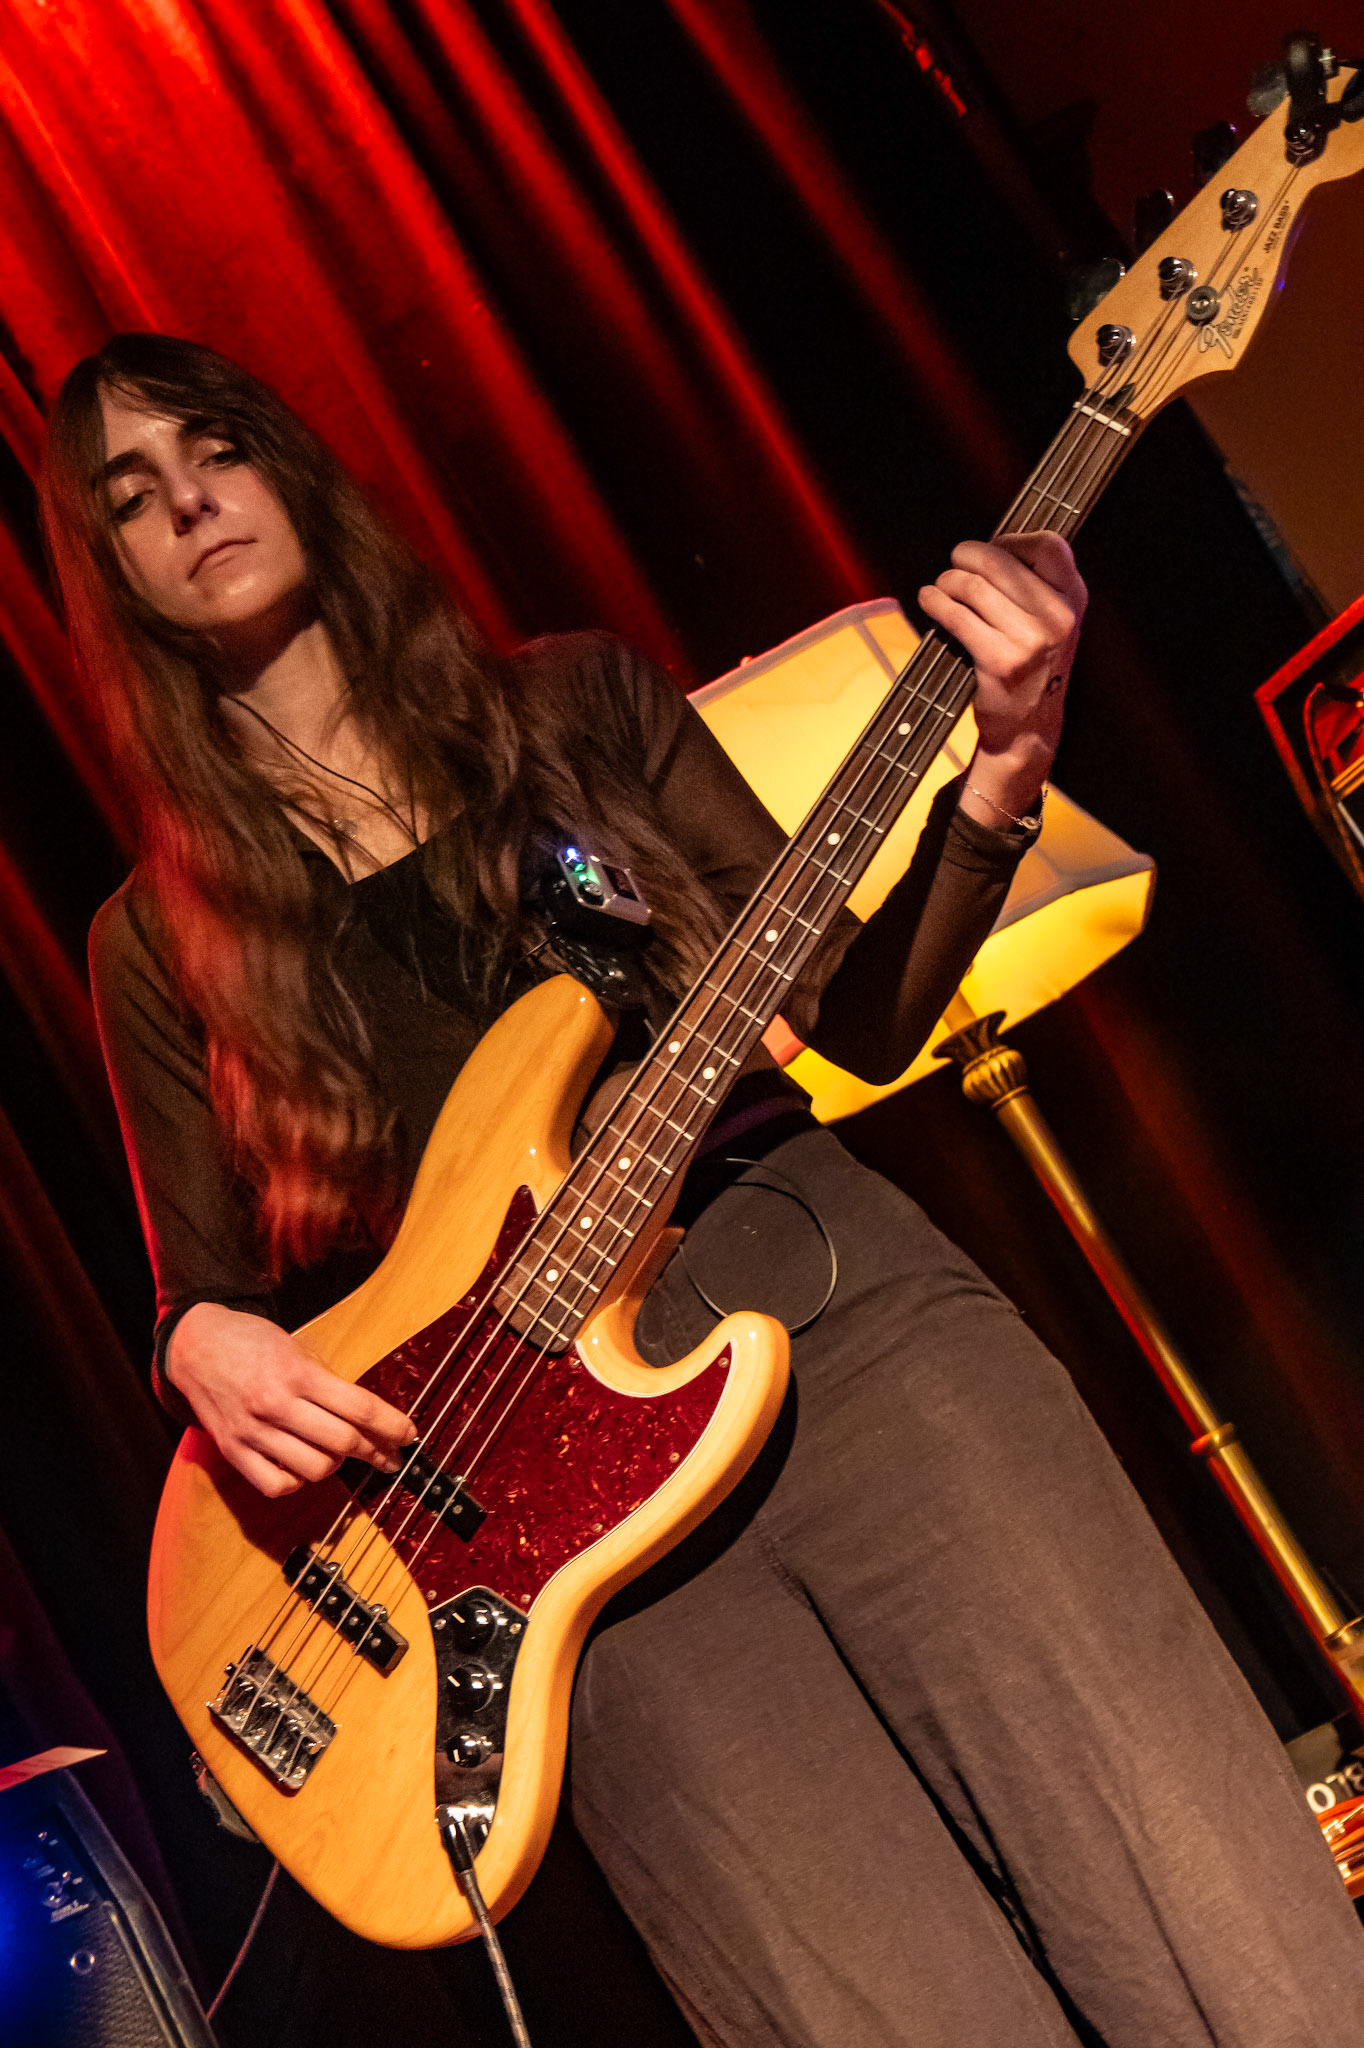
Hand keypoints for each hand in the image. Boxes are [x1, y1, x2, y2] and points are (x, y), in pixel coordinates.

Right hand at [167, 1301, 416, 1497]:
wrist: (195, 1344)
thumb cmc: (252, 1341)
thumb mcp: (296, 1347)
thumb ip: (327, 1381)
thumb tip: (369, 1415)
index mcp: (296, 1373)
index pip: (359, 1407)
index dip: (392, 1425)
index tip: (408, 1434)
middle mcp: (274, 1404)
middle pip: (343, 1442)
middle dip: (377, 1451)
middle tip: (390, 1454)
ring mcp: (252, 1431)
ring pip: (315, 1468)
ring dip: (336, 1464)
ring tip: (339, 1453)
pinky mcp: (232, 1450)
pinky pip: (277, 1484)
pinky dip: (297, 1481)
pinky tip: (302, 1466)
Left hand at [918, 532, 1086, 826]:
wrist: (1028, 728)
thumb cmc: (1033, 667)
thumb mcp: (1053, 623)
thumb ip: (1035, 585)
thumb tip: (990, 546)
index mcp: (1074, 599)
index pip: (1050, 545)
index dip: (1013, 538)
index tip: (993, 546)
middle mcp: (1058, 617)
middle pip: (1000, 561)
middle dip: (966, 556)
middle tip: (954, 562)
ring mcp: (1030, 640)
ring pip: (973, 587)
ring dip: (947, 581)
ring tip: (941, 586)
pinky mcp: (1000, 661)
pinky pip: (957, 617)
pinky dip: (935, 603)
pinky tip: (930, 601)